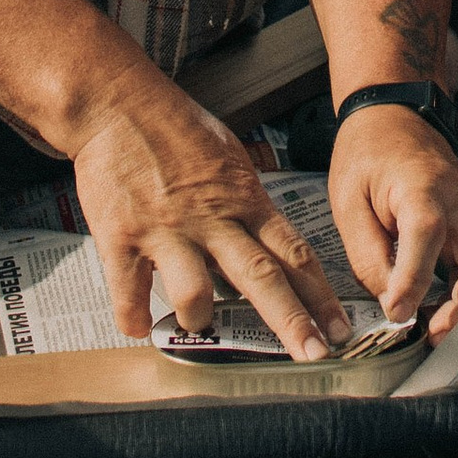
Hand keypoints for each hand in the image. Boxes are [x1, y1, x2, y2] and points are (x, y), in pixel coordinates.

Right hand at [73, 72, 352, 357]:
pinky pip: (129, 292)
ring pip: (195, 292)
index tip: (339, 327)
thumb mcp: (229, 157)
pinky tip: (140, 326)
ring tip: (198, 324)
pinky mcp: (120, 235)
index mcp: (242, 198)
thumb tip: (269, 241)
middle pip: (261, 276)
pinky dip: (135, 318)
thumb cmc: (175, 128)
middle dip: (291, 321)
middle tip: (314, 354)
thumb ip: (248, 202)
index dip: (320, 293)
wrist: (117, 103)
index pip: (293, 251)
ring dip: (200, 318)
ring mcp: (166, 229)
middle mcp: (210, 217)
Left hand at [327, 109, 457, 337]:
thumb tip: (391, 303)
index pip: (427, 235)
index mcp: (423, 186)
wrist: (393, 116)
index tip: (398, 314)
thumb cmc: (368, 153)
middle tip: (433, 335)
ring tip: (434, 328)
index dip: (414, 279)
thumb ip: (367, 255)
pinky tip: (438, 308)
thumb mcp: (349, 201)